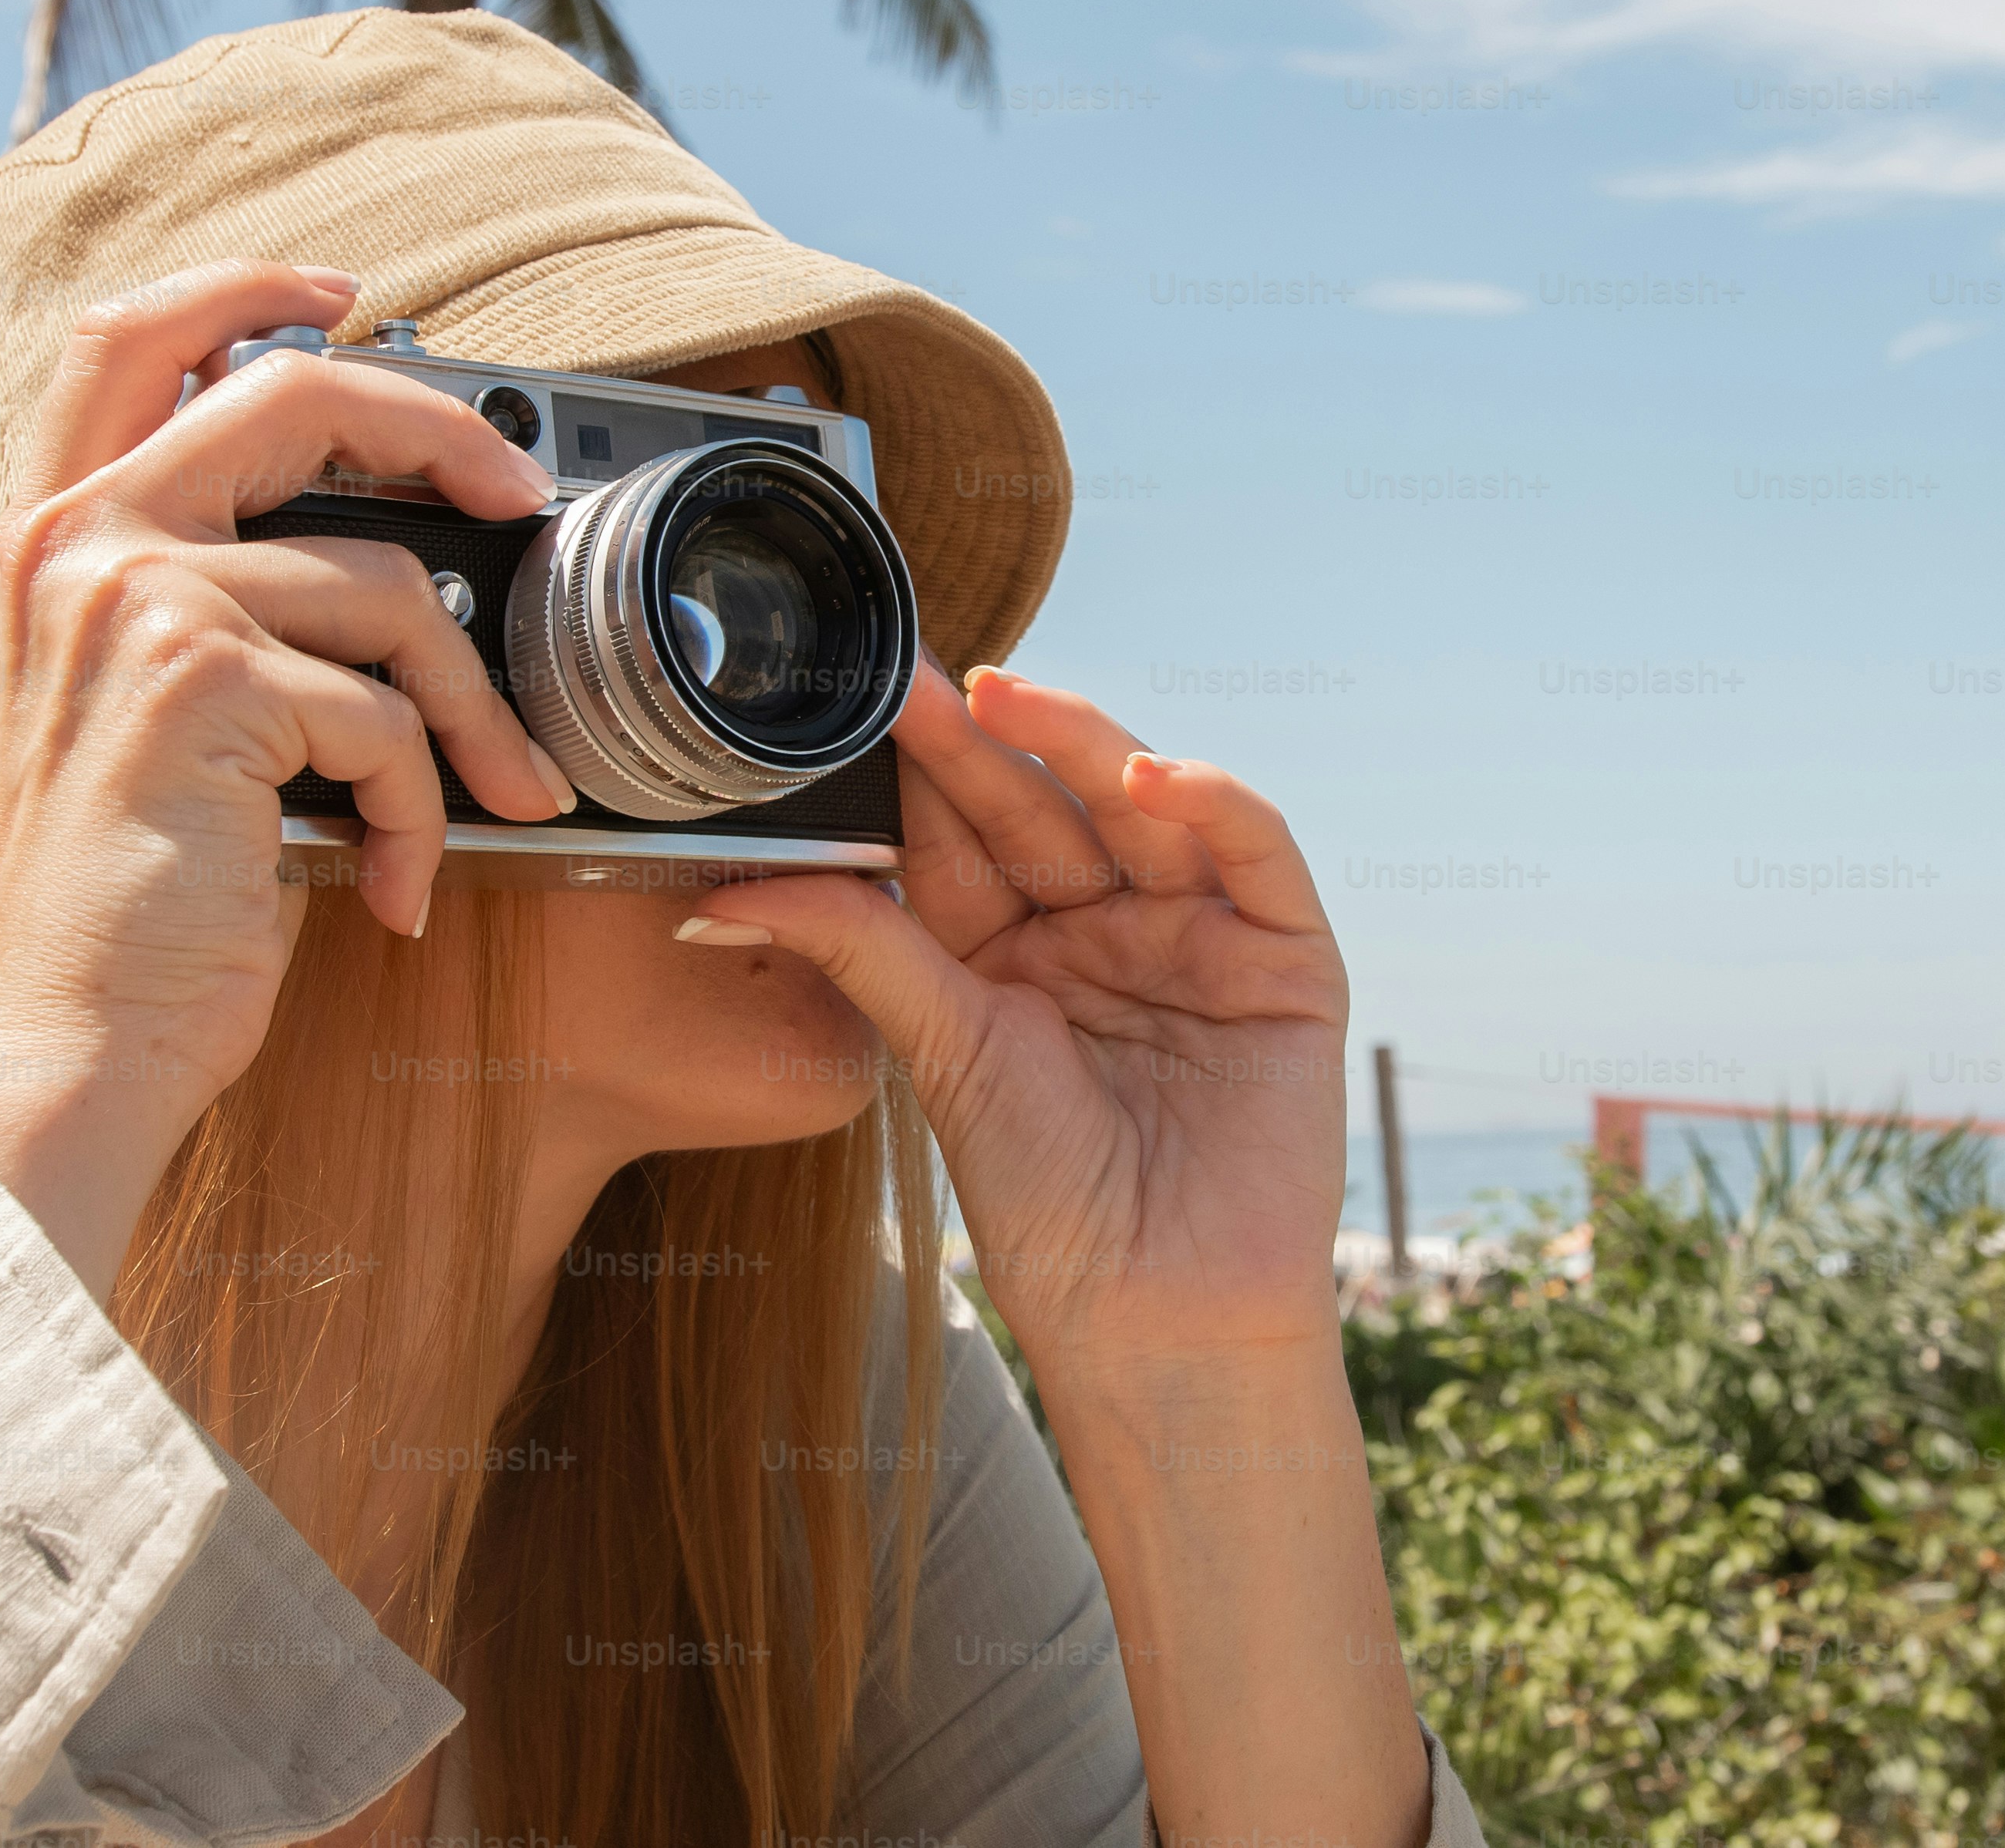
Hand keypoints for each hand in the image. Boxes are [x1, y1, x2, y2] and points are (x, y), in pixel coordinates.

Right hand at [0, 260, 575, 1293]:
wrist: (70, 1048)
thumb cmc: (127, 908)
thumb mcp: (153, 720)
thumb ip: (222, 607)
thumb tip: (400, 557)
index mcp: (49, 540)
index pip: (126, 337)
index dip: (242, 285)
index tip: (344, 290)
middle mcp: (74, 546)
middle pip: (290, 393)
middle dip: (439, 432)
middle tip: (523, 497)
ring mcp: (131, 602)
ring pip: (387, 588)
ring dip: (469, 713)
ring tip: (494, 800)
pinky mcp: (205, 681)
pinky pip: (386, 712)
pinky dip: (423, 807)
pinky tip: (397, 886)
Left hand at [696, 662, 1352, 1386]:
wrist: (1156, 1319)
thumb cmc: (1048, 1206)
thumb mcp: (940, 1053)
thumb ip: (857, 947)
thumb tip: (718, 887)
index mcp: (1013, 952)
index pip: (962, 836)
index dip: (919, 772)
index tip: (857, 705)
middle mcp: (1104, 929)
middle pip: (1042, 807)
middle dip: (981, 743)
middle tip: (912, 684)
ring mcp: (1197, 935)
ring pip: (1141, 806)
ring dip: (1080, 743)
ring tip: (1006, 697)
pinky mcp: (1286, 957)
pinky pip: (1256, 851)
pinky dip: (1210, 800)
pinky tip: (1149, 774)